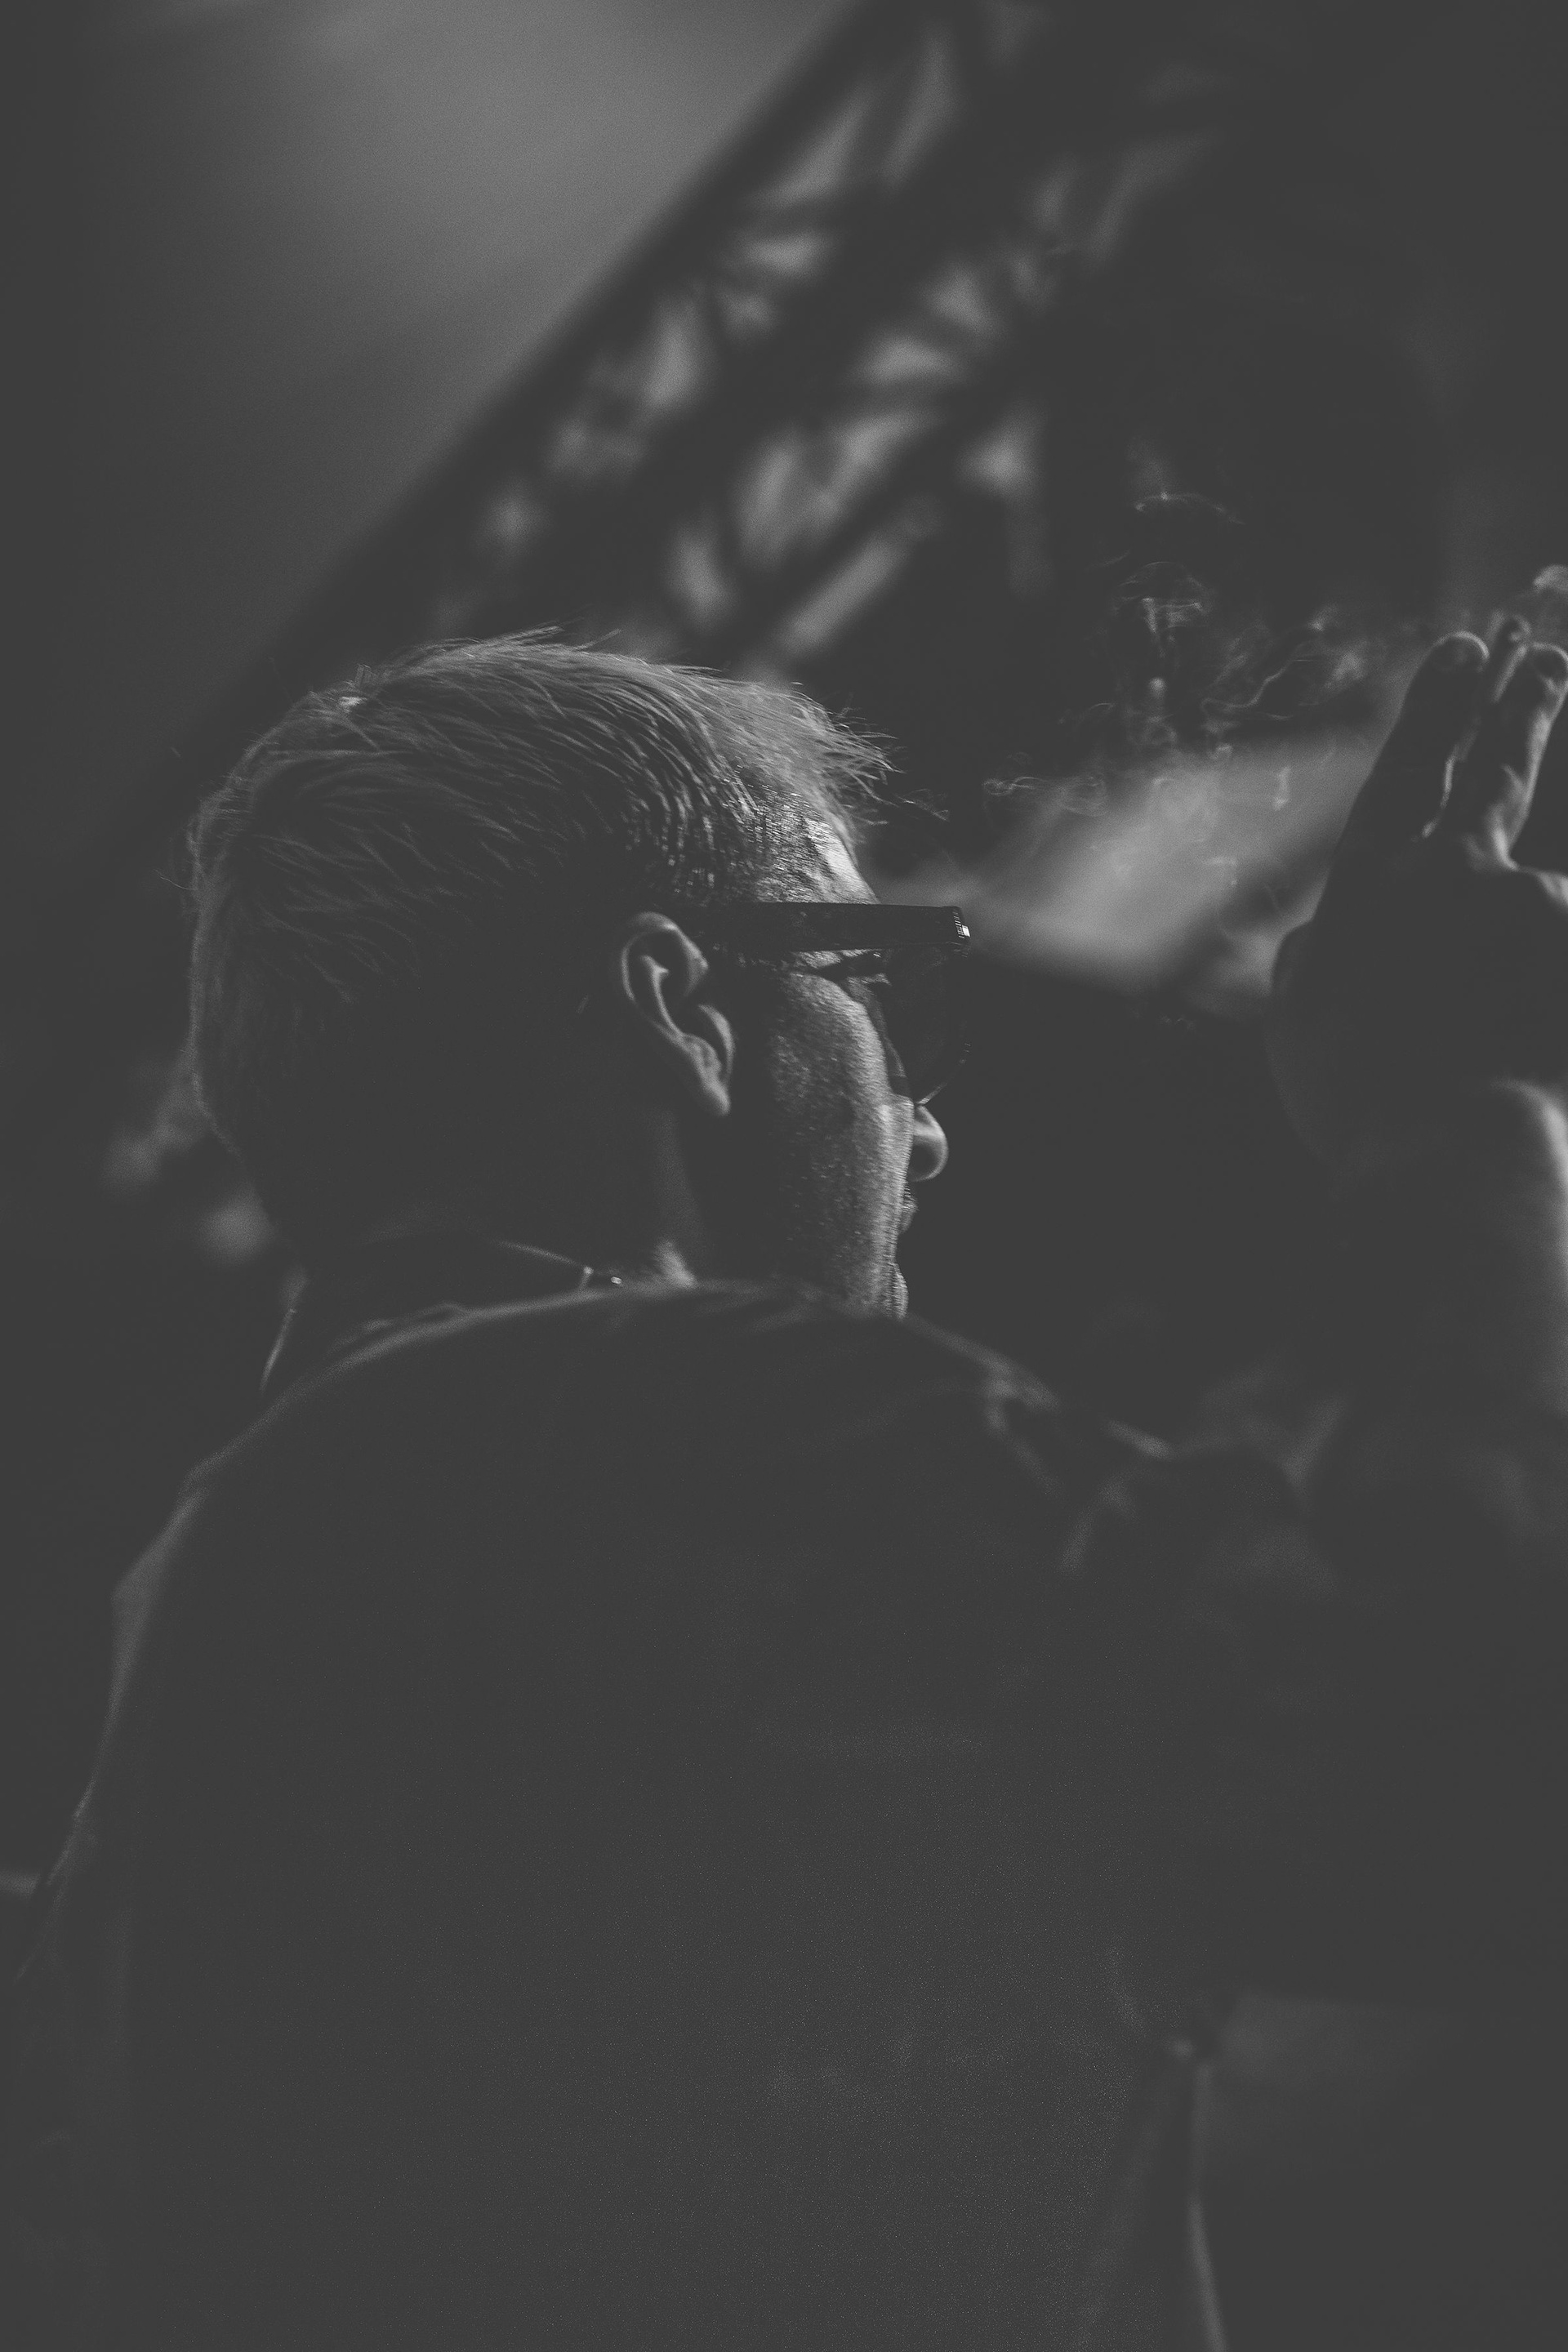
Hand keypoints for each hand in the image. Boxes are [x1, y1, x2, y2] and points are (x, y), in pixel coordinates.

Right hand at [1267, 624, 1567, 1170]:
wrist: (1461, 1148)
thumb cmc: (1366, 1102)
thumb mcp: (1301, 1031)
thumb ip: (1308, 966)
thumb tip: (1314, 937)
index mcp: (1371, 890)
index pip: (1408, 777)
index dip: (1435, 711)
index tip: (1464, 649)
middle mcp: (1454, 875)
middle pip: (1497, 773)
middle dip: (1519, 706)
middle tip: (1541, 656)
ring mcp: (1530, 903)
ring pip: (1539, 919)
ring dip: (1529, 969)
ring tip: (1498, 1028)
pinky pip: (1557, 966)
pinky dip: (1549, 1010)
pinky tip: (1532, 1054)